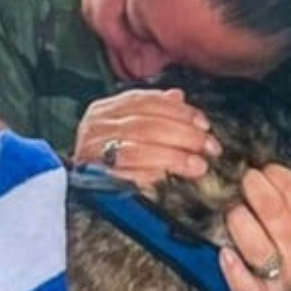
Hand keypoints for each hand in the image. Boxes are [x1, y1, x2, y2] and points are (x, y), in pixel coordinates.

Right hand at [72, 88, 221, 190]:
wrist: (82, 194)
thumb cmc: (110, 158)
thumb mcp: (130, 128)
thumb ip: (153, 111)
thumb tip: (178, 96)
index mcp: (104, 110)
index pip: (146, 101)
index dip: (180, 112)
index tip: (204, 125)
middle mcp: (94, 127)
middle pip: (145, 125)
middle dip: (183, 135)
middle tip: (208, 147)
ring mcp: (91, 153)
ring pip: (138, 149)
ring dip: (173, 157)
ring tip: (198, 165)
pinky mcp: (92, 179)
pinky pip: (126, 176)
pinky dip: (151, 176)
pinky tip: (171, 180)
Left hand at [218, 165, 290, 290]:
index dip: (278, 175)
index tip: (261, 166)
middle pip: (278, 218)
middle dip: (256, 191)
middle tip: (241, 178)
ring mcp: (281, 280)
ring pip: (259, 248)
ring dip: (241, 223)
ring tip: (229, 208)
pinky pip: (246, 287)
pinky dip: (234, 271)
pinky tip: (223, 254)